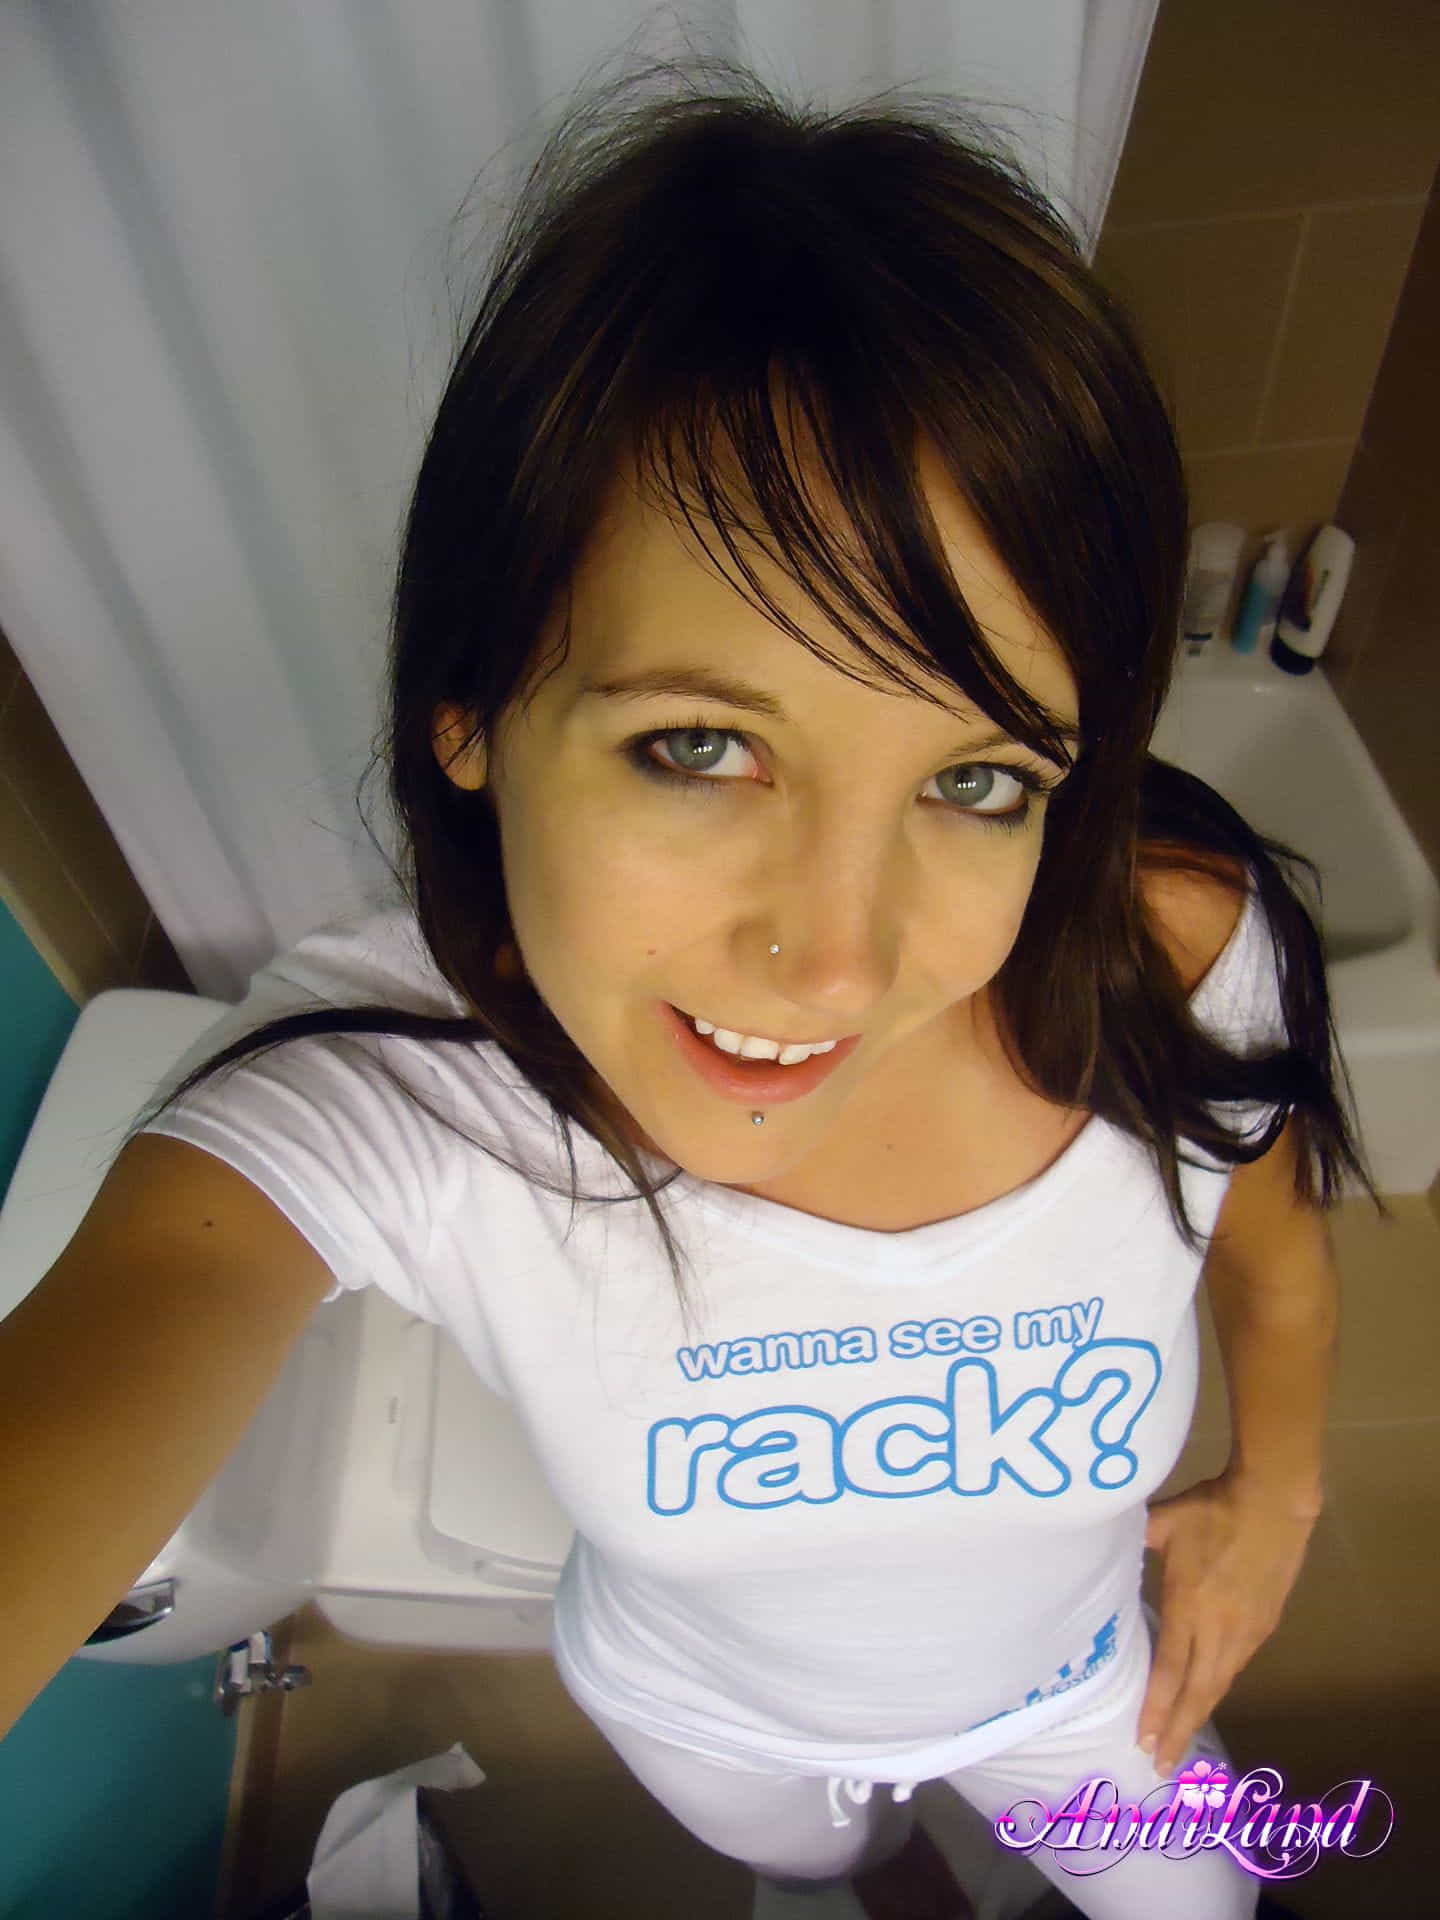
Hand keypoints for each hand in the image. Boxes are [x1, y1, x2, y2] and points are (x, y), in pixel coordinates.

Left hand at [1138, 1472, 1317, 1776]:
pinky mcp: (1264, 1625)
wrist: (1275, 1504)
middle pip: (1197, 1692)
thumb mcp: (1164, 1520)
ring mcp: (1246, 1631)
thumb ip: (1135, 1538)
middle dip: (1177, 1731)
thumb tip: (1099, 1538)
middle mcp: (1219, 1628)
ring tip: (1181, 1743)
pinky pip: (1236, 1667)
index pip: (1170, 1670)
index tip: (1143, 1739)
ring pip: (1220, 1685)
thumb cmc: (1213, 1509)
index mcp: (1190, 1606)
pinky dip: (1218, 1690)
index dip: (1157, 1708)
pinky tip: (1207, 1698)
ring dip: (1198, 1716)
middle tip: (1161, 1765)